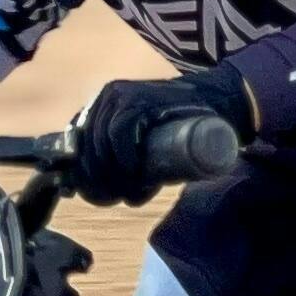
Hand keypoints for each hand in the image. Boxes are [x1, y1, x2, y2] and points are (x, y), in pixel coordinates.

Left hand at [69, 71, 247, 207]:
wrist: (218, 101)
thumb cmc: (181, 128)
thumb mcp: (146, 143)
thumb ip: (123, 158)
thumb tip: (104, 193)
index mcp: (99, 109)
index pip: (77, 146)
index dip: (83, 176)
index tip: (98, 197)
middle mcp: (104, 99)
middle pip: (87, 147)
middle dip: (99, 180)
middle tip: (118, 199)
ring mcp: (120, 96)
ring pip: (101, 142)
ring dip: (114, 174)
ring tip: (132, 191)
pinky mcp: (139, 98)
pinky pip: (119, 131)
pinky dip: (124, 156)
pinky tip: (136, 172)